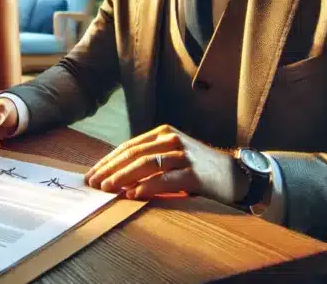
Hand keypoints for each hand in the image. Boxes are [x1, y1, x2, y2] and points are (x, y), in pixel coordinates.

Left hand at [84, 125, 245, 204]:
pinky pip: (166, 179)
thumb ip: (148, 158)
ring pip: (146, 164)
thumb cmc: (198, 167)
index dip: (107, 161)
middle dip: (110, 169)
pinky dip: (147, 186)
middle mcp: (172, 140)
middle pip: (133, 153)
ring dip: (123, 177)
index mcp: (163, 132)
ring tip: (108, 188)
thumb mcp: (172, 155)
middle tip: (94, 183)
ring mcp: (184, 155)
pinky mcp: (195, 173)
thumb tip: (114, 174)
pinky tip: (133, 194)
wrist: (235, 174)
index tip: (91, 174)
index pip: (128, 146)